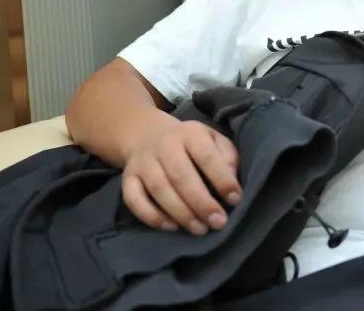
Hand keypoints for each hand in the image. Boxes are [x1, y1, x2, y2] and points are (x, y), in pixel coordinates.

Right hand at [121, 119, 240, 234]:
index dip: (222, 179)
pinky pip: (134, 200)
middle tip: (218, 222)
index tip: (235, 200)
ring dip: (181, 213)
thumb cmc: (193, 145)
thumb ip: (227, 158)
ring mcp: (143, 162)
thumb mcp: (215, 140)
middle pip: (180, 176)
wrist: (149, 135)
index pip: (207, 156)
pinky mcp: (128, 178)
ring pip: (159, 189)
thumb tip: (232, 183)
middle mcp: (164, 144)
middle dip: (201, 203)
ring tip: (200, 229)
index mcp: (190, 133)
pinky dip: (151, 216)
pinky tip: (172, 227)